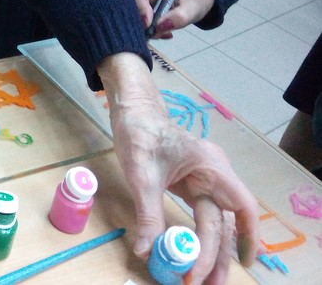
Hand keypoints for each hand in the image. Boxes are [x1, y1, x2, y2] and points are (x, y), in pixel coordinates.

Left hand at [98, 54, 259, 282]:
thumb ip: (147, 213)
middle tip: (206, 284)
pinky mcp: (192, 186)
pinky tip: (197, 257)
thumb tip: (146, 249)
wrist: (132, 112)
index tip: (244, 264)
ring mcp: (205, 181)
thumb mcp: (141, 174)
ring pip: (214, 221)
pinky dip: (199, 237)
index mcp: (211, 166)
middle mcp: (215, 175)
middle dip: (217, 254)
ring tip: (203, 280)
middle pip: (225, 221)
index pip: (242, 206)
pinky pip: (202, 215)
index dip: (249, 236)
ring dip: (210, 251)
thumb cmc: (140, 134)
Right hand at [133, 0, 215, 37]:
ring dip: (145, 29)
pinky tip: (163, 34)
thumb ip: (179, 16)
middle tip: (154, 33)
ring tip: (164, 33)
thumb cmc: (194, 1)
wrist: (194, 4)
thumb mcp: (192, 8)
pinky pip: (138, 24)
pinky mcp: (141, 15)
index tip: (149, 24)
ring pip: (132, 17)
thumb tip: (160, 27)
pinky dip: (149, 33)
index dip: (140, 8)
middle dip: (139, 22)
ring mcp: (140, 3)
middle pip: (128, 5)